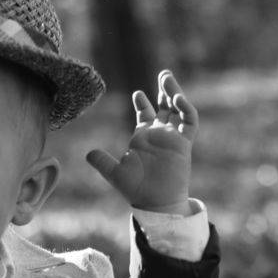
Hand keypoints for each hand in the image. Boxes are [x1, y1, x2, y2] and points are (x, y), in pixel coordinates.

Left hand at [86, 69, 196, 213]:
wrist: (155, 203)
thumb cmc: (136, 190)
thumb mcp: (115, 173)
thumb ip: (103, 162)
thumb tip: (88, 155)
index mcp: (143, 138)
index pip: (145, 114)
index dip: (142, 102)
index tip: (138, 93)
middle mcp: (159, 135)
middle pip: (165, 107)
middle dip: (164, 91)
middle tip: (164, 74)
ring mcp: (173, 138)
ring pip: (178, 110)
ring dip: (175, 93)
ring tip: (168, 78)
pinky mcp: (184, 144)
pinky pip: (189, 122)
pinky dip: (185, 109)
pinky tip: (177, 98)